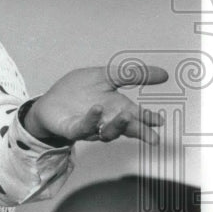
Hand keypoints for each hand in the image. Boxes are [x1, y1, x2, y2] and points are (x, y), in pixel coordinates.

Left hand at [24, 65, 168, 144]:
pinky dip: (91, 120)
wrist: (50, 102)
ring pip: (108, 131)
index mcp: (117, 108)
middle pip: (127, 129)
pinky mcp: (73, 128)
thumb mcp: (106, 76)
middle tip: (153, 137)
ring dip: (118, 125)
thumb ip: (132, 74)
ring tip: (127, 116)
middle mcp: (107, 120)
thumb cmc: (78, 90)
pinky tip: (97, 109)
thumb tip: (163, 74)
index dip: (148, 119)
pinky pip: (84, 127)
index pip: (137, 116)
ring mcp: (91, 126)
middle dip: (140, 132)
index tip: (160, 121)